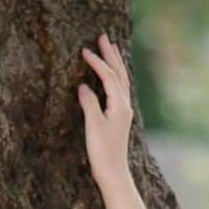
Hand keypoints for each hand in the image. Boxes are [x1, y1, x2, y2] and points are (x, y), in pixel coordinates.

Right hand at [76, 32, 132, 186]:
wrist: (113, 171)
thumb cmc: (102, 151)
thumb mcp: (93, 125)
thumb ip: (89, 103)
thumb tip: (83, 85)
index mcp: (120, 105)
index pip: (108, 77)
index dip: (97, 62)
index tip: (84, 50)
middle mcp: (125, 106)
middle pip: (119, 74)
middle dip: (111, 55)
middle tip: (104, 37)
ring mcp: (124, 111)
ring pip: (121, 81)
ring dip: (116, 63)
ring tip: (111, 48)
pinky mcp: (119, 117)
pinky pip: (119, 89)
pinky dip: (115, 77)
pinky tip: (111, 76)